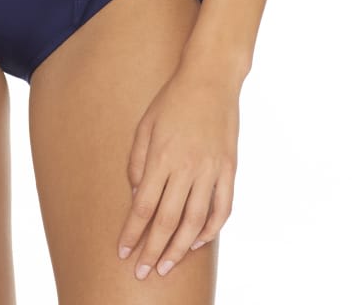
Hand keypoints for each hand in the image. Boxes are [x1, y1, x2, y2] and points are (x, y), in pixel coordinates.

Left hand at [115, 60, 238, 279]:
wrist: (211, 78)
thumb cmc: (172, 99)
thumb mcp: (144, 124)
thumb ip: (137, 161)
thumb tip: (136, 195)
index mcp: (161, 156)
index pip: (143, 206)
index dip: (132, 233)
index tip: (122, 252)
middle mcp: (186, 167)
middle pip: (167, 221)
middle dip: (152, 250)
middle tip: (142, 273)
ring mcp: (211, 170)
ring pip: (195, 221)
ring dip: (179, 249)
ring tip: (166, 266)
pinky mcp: (229, 169)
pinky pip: (222, 208)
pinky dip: (211, 230)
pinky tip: (198, 242)